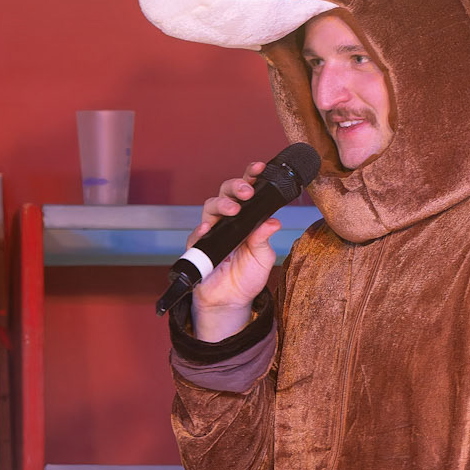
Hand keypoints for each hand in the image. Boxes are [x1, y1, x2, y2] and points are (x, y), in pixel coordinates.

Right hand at [188, 160, 280, 341]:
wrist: (231, 301)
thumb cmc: (247, 276)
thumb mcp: (263, 258)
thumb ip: (265, 239)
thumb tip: (273, 222)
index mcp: (246, 218)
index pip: (247, 191)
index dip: (251, 176)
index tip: (260, 168)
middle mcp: (227, 220)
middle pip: (226, 192)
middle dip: (236, 187)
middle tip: (248, 191)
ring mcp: (212, 231)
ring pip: (210, 207)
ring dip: (222, 204)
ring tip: (233, 209)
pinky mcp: (198, 247)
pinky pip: (196, 234)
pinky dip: (202, 229)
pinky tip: (209, 227)